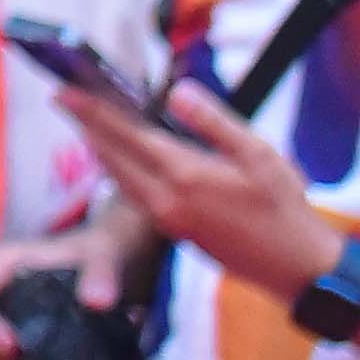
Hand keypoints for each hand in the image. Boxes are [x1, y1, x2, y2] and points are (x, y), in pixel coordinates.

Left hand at [57, 82, 335, 301]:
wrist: (296, 267)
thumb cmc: (284, 207)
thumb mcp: (259, 154)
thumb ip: (213, 122)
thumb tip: (177, 92)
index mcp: (184, 175)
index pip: (125, 135)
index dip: (92, 112)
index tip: (63, 91)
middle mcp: (165, 199)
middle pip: (111, 156)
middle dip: (85, 126)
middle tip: (63, 100)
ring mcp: (167, 219)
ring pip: (118, 178)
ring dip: (99, 149)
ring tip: (85, 123)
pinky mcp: (174, 231)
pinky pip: (133, 195)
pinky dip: (119, 171)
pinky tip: (120, 159)